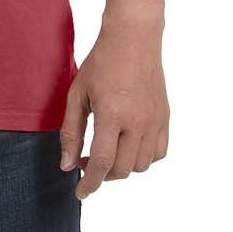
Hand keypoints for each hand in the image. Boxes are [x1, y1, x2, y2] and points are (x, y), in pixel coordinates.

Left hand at [58, 14, 169, 200]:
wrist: (133, 38)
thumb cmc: (101, 62)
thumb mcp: (78, 94)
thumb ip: (71, 131)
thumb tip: (67, 165)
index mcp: (113, 114)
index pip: (103, 163)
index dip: (90, 183)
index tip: (80, 193)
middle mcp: (138, 122)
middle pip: (123, 169)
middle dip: (103, 175)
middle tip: (87, 163)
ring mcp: (155, 121)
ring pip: (142, 165)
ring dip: (123, 168)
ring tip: (107, 153)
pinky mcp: (165, 117)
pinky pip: (159, 152)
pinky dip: (144, 158)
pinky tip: (129, 147)